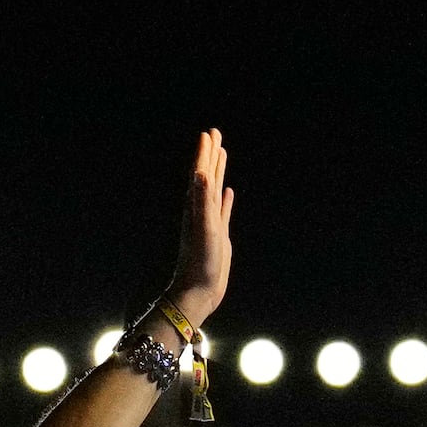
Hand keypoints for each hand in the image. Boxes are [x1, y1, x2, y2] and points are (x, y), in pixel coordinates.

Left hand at [160, 128, 232, 329]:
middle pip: (207, 176)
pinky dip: (225, 199)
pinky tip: (228, 192)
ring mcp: (211, 222)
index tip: (208, 133)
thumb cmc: (200, 263)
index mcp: (197, 207)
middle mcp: (202, 211)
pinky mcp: (219, 235)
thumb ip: (202, 201)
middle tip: (214, 133)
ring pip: (215, 190)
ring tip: (222, 154)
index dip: (204, 154)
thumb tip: (200, 173)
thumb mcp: (204, 230)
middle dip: (210, 155)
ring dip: (218, 172)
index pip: (201, 174)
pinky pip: (223, 211)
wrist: (198, 292)